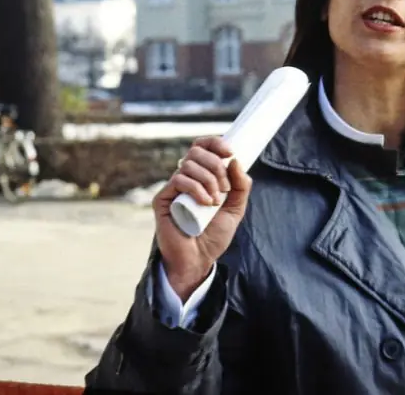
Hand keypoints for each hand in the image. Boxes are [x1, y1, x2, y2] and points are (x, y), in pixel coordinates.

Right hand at [152, 136, 252, 300]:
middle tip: (225, 188)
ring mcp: (173, 188)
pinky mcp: (163, 199)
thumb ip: (241, 186)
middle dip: (215, 165)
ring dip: (208, 179)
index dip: (214, 143)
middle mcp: (185, 178)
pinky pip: (178, 180)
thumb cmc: (213, 236)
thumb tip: (236, 160)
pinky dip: (196, 188)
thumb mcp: (235, 209)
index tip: (230, 152)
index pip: (202, 147)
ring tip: (216, 201)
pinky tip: (206, 203)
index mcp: (200, 176)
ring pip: (188, 164)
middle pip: (196, 152)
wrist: (198, 260)